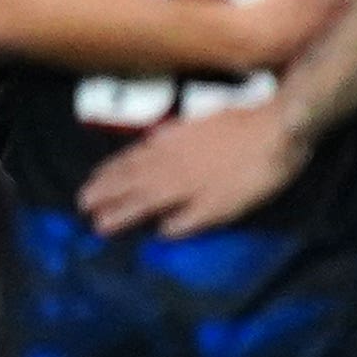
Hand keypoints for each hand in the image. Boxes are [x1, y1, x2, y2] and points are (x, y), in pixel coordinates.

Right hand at [75, 96, 303, 237]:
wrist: (276, 126)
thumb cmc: (257, 174)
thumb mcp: (230, 206)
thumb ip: (194, 219)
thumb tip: (163, 230)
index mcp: (177, 189)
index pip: (138, 205)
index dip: (117, 215)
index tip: (96, 225)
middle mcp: (168, 165)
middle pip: (128, 180)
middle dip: (103, 192)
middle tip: (81, 202)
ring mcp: (174, 143)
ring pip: (134, 159)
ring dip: (110, 171)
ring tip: (93, 179)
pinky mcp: (186, 128)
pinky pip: (150, 142)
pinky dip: (134, 149)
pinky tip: (132, 151)